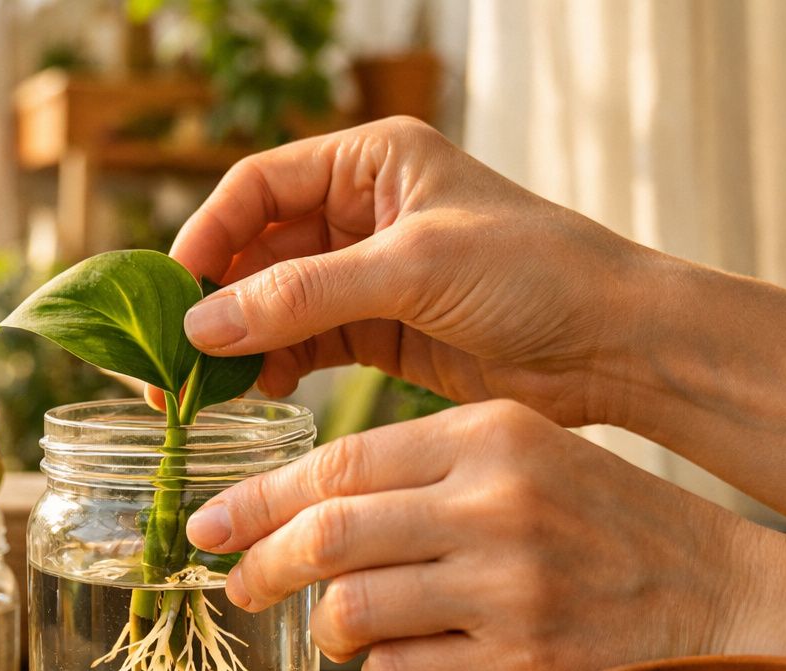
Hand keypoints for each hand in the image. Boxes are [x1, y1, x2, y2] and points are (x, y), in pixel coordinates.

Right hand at [170, 117, 666, 426]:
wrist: (614, 344)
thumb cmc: (535, 273)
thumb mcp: (413, 269)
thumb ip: (304, 295)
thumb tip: (203, 325)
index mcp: (372, 162)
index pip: (257, 187)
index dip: (207, 237)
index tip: (172, 296)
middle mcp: (361, 211)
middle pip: (256, 249)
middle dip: (213, 301)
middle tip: (171, 358)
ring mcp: (367, 274)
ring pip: (274, 303)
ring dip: (239, 341)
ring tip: (208, 387)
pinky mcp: (380, 331)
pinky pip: (305, 344)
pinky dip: (276, 367)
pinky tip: (260, 392)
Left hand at [186, 400, 775, 670]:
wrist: (723, 603)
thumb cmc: (609, 527)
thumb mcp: (527, 459)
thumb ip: (423, 472)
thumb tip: (300, 509)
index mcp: (491, 435)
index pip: (340, 462)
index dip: (258, 498)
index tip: (208, 522)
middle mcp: (496, 504)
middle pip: (328, 534)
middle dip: (260, 564)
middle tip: (233, 584)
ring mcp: (509, 589)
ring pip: (351, 608)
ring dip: (326, 625)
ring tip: (337, 625)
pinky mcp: (519, 666)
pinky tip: (405, 662)